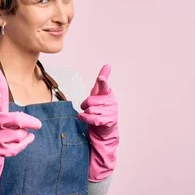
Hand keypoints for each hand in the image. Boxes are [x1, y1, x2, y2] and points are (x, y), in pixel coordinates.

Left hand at [78, 65, 118, 181]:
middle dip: (85, 105)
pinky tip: (84, 118)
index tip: (100, 78)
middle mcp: (111, 101)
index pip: (104, 86)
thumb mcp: (98, 94)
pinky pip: (92, 118)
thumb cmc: (100, 109)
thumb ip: (102, 82)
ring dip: (86, 113)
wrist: (104, 129)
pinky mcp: (108, 121)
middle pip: (90, 100)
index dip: (102, 82)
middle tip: (88, 108)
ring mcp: (111, 112)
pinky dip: (85, 118)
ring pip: (90, 110)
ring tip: (90, 115)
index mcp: (108, 93)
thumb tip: (107, 65)